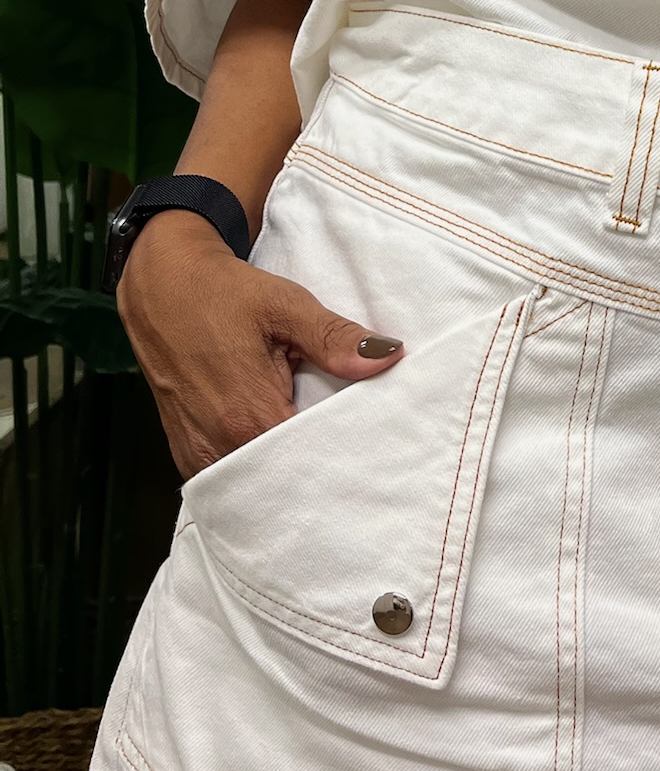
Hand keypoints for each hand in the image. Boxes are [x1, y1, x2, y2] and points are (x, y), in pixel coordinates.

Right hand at [119, 210, 404, 478]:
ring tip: (315, 454)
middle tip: (350, 454)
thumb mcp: (285, 306)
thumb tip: (387, 357)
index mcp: (250, 415)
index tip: (369, 446)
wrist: (161, 286)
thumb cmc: (225, 294)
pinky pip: (227, 478)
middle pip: (282, 479)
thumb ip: (333, 337)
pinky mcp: (185, 452)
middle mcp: (220, 445)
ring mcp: (198, 453)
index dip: (342, 455)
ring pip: (254, 483)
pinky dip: (253, 471)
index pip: (310, 459)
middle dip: (316, 469)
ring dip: (282, 473)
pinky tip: (277, 454)